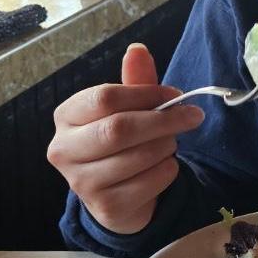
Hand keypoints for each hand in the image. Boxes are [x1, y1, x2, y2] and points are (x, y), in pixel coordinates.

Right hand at [47, 43, 204, 234]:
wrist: (118, 194)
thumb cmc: (122, 142)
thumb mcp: (129, 108)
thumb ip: (135, 82)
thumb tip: (137, 50)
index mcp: (66, 116)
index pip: (105, 98)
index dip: (147, 94)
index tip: (175, 94)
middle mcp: (63, 150)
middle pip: (120, 128)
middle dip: (164, 120)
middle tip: (193, 116)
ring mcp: (81, 183)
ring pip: (139, 156)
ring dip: (167, 146)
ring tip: (170, 144)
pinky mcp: (105, 208)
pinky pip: (151, 182)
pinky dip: (168, 171)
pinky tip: (162, 167)